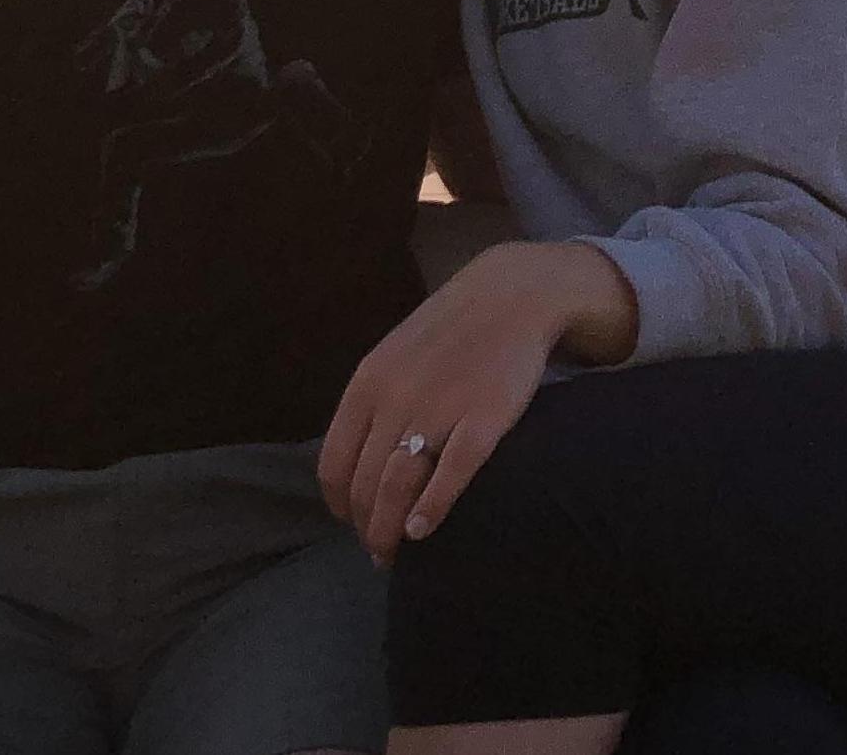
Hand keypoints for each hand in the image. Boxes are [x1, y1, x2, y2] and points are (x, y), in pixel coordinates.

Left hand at [318, 239, 637, 563]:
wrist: (513, 295)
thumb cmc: (450, 331)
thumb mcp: (396, 357)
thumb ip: (373, 406)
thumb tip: (356, 468)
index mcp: (368, 383)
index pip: (334, 465)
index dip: (341, 505)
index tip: (353, 522)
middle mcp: (395, 398)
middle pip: (365, 486)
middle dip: (367, 527)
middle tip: (379, 549)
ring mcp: (438, 409)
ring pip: (397, 489)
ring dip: (390, 531)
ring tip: (396, 550)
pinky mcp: (482, 420)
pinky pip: (448, 477)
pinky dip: (430, 512)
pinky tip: (422, 531)